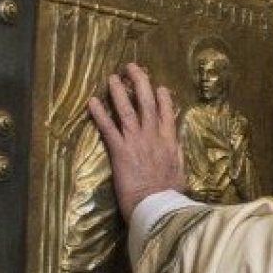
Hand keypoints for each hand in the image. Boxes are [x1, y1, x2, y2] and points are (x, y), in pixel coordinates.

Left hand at [88, 63, 184, 222]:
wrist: (157, 204)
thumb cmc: (170, 193)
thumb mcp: (179, 170)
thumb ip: (176, 154)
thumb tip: (175, 145)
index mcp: (170, 141)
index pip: (167, 112)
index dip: (162, 97)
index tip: (159, 87)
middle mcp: (153, 135)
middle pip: (147, 102)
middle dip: (140, 82)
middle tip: (132, 68)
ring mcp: (136, 141)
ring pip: (127, 110)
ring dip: (119, 92)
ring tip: (112, 77)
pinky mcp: (120, 150)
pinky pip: (108, 128)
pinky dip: (100, 114)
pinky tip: (92, 101)